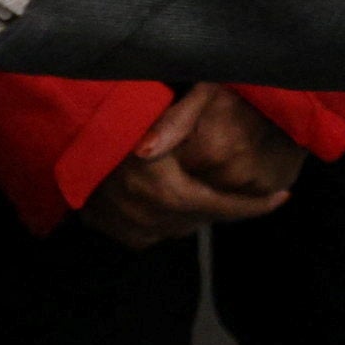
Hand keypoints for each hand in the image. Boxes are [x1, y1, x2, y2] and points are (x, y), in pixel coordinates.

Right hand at [84, 83, 310, 247]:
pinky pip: (148, 231)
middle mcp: (151, 219)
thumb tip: (229, 151)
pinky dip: (161, 216)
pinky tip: (161, 193)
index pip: (225, 208)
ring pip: (177, 228)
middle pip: (202, 220)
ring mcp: (127, 228)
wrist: (62, 132)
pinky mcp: (107, 228)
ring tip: (193, 182)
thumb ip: (188, 130)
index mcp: (171, 193)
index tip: (282, 198)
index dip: (257, 205)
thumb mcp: (162, 114)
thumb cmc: (120, 115)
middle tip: (227, 180)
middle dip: (220, 203)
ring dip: (190, 210)